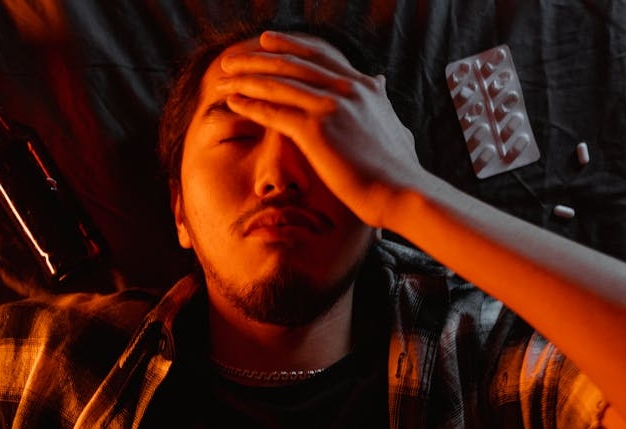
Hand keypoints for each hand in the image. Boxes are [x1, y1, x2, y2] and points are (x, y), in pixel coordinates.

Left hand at [217, 31, 423, 228]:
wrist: (401, 191)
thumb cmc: (397, 168)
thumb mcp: (393, 122)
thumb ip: (380, 100)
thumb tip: (380, 81)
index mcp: (363, 87)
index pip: (319, 57)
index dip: (289, 46)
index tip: (266, 40)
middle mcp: (347, 89)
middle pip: (292, 64)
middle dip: (258, 58)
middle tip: (233, 57)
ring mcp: (331, 107)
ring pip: (279, 84)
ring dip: (247, 78)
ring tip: (225, 77)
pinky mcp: (317, 130)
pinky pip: (275, 112)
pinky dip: (251, 105)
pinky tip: (234, 101)